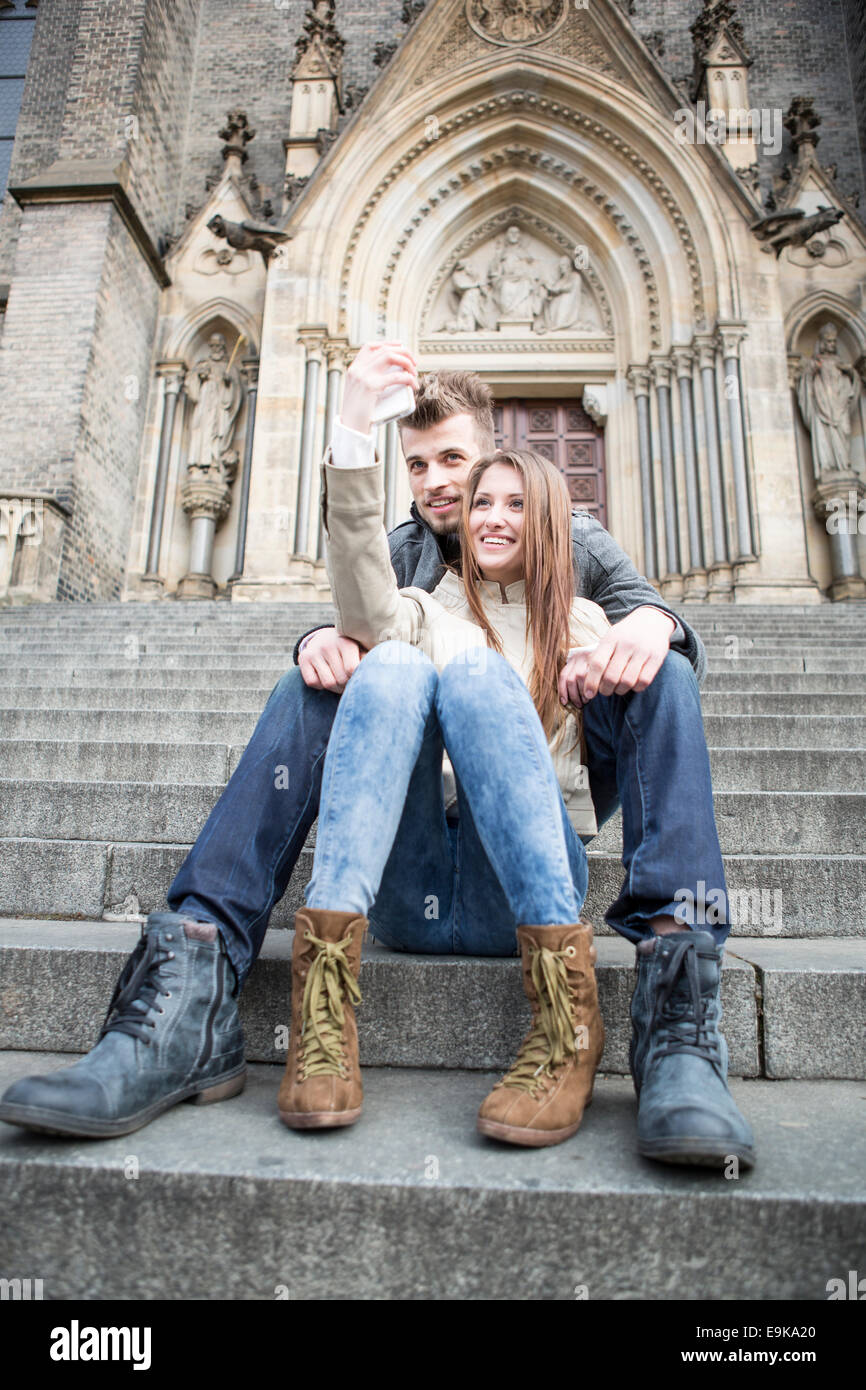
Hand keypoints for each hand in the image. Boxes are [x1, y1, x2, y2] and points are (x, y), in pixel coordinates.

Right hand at [299, 629, 363, 692]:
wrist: (325, 637)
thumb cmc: (350, 649)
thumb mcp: (361, 650)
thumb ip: (368, 661)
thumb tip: (376, 673)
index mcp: (346, 642)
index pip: (352, 669)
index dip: (356, 679)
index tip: (358, 679)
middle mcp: (328, 645)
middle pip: (341, 679)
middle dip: (347, 686)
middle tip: (349, 684)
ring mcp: (314, 652)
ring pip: (328, 683)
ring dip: (335, 688)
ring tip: (340, 684)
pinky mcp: (303, 658)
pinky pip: (313, 682)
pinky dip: (320, 686)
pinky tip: (325, 678)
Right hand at [341, 340, 419, 434]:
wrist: (350, 428)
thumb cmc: (359, 415)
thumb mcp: (360, 393)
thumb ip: (370, 382)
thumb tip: (394, 374)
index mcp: (353, 369)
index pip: (370, 346)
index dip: (387, 343)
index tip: (401, 347)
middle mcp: (357, 369)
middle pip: (384, 349)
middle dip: (403, 353)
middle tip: (414, 363)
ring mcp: (363, 376)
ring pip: (390, 356)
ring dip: (406, 362)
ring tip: (414, 373)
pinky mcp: (371, 387)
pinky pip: (395, 376)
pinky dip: (408, 378)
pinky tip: (413, 384)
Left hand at [558, 606, 675, 705]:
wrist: (652, 620)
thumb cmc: (625, 634)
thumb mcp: (610, 638)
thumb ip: (599, 656)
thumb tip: (587, 681)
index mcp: (611, 639)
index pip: (597, 664)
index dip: (591, 682)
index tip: (588, 694)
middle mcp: (626, 644)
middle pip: (611, 676)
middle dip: (605, 690)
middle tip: (605, 691)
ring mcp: (643, 651)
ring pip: (627, 681)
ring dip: (620, 690)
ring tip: (618, 689)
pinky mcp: (657, 657)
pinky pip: (644, 681)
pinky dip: (636, 688)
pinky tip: (632, 685)